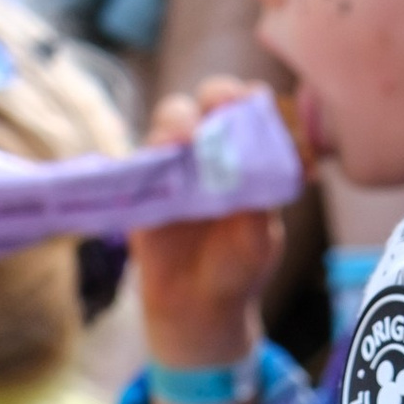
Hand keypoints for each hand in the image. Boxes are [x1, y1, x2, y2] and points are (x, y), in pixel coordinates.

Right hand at [130, 81, 284, 369]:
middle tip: (222, 105)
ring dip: (179, 121)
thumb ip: (262, 204)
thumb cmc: (238, 267)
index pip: (251, 110)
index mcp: (248, 155)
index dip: (252, 99)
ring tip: (187, 139)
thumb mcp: (259, 240)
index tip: (254, 101)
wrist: (199, 308)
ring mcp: (175, 162)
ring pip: (171, 119)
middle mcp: (211, 149)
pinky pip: (140, 156)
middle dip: (217, 95)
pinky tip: (160, 158)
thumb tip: (263, 166)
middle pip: (209, 101)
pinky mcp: (144, 182)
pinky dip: (149, 152)